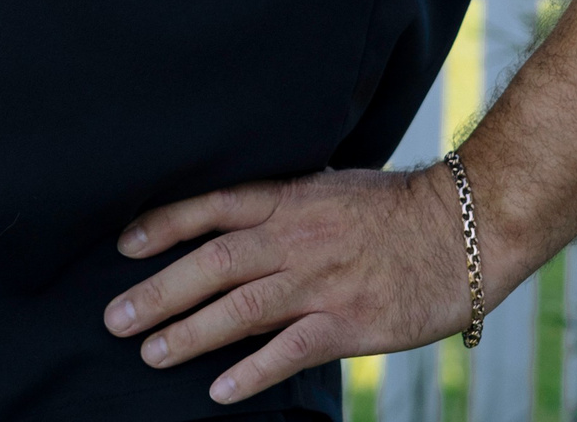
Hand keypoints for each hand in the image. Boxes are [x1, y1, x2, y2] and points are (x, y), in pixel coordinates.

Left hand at [103, 166, 475, 402]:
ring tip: (150, 353)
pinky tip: (219, 390)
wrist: (462, 227)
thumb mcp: (327, 186)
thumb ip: (280, 201)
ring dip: (191, 332)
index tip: (122, 246)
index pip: (211, 207)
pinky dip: (253, 371)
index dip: (163, 225)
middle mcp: (295, 238)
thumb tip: (232, 212)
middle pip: (213, 263)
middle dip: (159, 291)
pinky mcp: (350, 324)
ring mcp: (321, 282)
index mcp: (287, 198)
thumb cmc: (392, 207)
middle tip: (114, 318)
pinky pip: (291, 350)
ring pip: (242, 308)